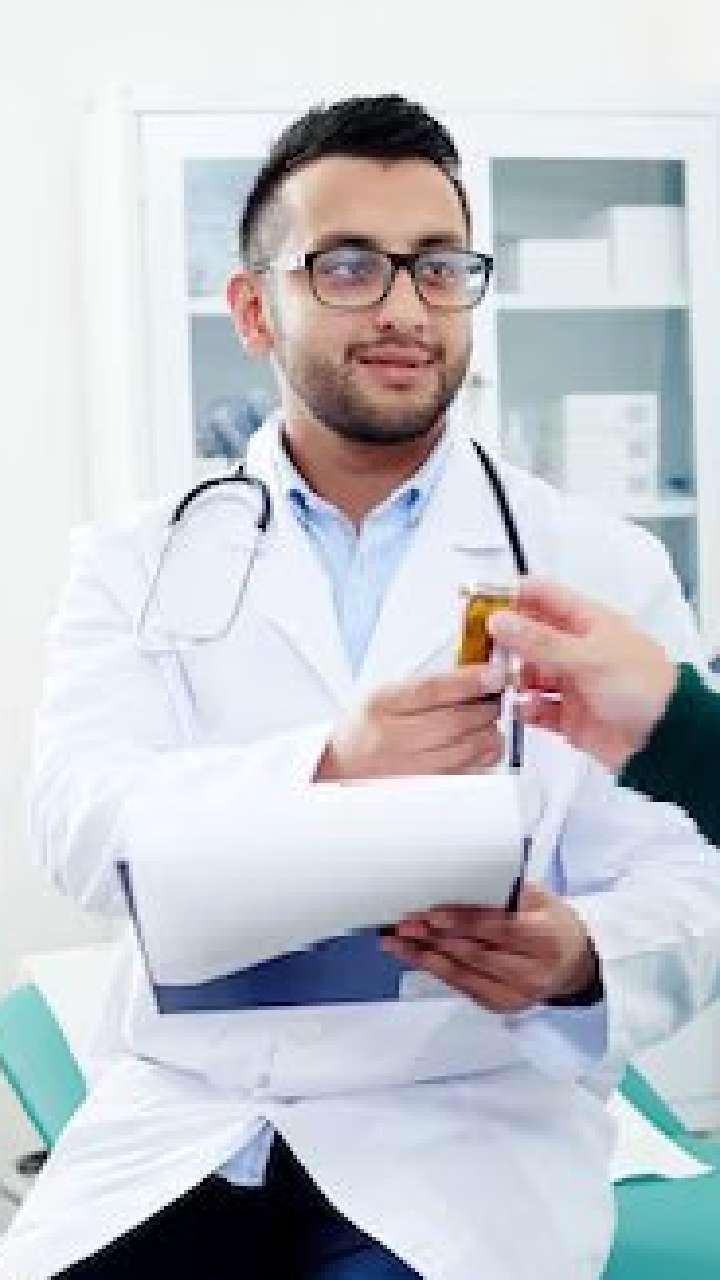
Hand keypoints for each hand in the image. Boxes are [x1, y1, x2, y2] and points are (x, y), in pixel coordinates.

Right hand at [315, 664, 505, 780]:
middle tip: (495, 698)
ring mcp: (406, 768)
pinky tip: (486, 744)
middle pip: (452, 721)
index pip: (431, 690)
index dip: (468, 681)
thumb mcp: (383, 694)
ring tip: (491, 721)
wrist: (340, 767)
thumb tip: (472, 677)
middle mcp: (391, 738)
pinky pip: (463, 774)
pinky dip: (483, 757)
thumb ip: (424, 685)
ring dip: (487, 732)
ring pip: (463, 750)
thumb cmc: (364, 727)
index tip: (492, 675)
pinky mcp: (420, 788)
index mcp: (380, 705)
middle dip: (485, 707)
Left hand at [380, 884, 596, 1012]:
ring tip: (397, 939)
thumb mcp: (541, 898)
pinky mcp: (500, 1005)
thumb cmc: (551, 923)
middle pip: (477, 953)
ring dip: (425, 955)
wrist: (572, 964)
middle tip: (406, 922)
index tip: (434, 913)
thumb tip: (462, 876)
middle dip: (437, 938)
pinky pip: (461, 986)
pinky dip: (433, 969)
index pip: (501, 929)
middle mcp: (532, 971)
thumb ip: (507, 891)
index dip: (466, 922)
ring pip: (463, 973)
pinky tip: (411, 955)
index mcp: (545, 938)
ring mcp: (516, 993)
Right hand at [488, 578, 677, 770]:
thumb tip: (499, 620)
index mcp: (587, 622)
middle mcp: (576, 649)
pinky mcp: (568, 715)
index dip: (511, 595)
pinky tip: (525, 709)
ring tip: (498, 683)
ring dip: (513, 678)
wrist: (664, 742)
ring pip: (529, 673)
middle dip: (503, 641)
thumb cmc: (640, 688)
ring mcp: (572, 683)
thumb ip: (539, 641)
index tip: (478, 603)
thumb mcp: (588, 657)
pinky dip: (527, 708)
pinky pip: (537, 708)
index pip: (542, 596)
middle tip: (478, 648)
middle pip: (529, 636)